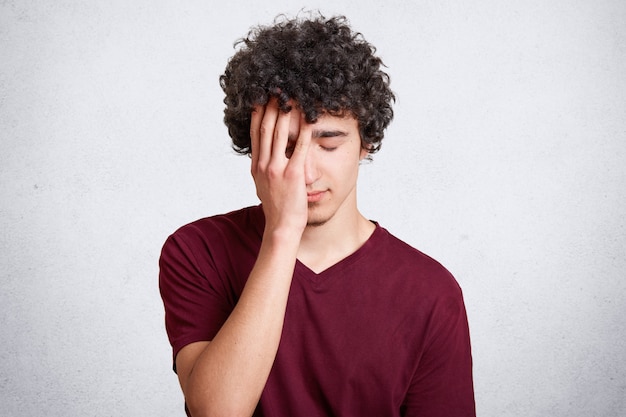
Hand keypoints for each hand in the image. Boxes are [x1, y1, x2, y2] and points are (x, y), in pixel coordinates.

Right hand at [250, 98, 311, 235]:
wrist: (281, 227)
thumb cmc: (277, 208)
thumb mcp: (264, 185)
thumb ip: (264, 169)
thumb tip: (265, 156)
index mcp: (256, 166)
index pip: (255, 133)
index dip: (258, 112)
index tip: (262, 97)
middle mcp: (263, 164)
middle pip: (265, 127)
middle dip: (271, 106)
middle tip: (276, 88)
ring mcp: (277, 169)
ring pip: (279, 133)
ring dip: (285, 112)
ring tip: (291, 96)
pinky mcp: (293, 174)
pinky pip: (300, 147)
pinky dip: (303, 130)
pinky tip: (308, 118)